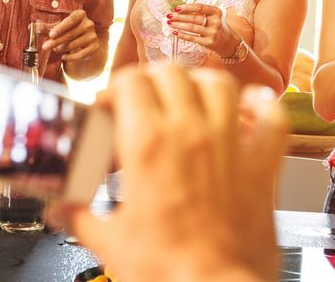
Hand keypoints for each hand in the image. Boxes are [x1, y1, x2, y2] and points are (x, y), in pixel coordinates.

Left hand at [43, 9, 98, 61]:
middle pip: (70, 34)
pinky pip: (80, 54)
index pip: (70, 20)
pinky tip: (63, 57)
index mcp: (80, 14)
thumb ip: (47, 27)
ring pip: (74, 45)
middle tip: (45, 47)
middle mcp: (89, 24)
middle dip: (56, 42)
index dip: (60, 28)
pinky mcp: (95, 47)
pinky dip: (70, 57)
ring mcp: (93, 36)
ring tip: (56, 50)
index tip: (51, 35)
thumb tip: (31, 27)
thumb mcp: (60, 27)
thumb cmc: (69, 31)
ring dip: (62, 49)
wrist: (85, 42)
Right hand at [56, 66, 284, 280]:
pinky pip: (272, 118)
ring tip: (189, 97)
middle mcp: (191, 134)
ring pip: (220, 84)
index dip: (116, 88)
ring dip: (201, 84)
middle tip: (143, 103)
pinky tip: (252, 106)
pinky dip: (264, 105)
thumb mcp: (110, 243)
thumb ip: (79, 218)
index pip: (130, 82)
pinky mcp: (261, 166)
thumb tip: (61, 211)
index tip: (109, 106)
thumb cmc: (168, 272)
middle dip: (152, 81)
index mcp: (148, 145)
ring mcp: (230, 146)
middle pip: (172, 73)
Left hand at [167, 3, 239, 57]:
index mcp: (216, 12)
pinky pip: (193, 38)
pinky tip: (175, 32)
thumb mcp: (213, 17)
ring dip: (179, 25)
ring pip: (192, 28)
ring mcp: (213, 33)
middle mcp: (216, 22)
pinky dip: (182, 35)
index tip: (176, 8)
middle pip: (194, 18)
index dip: (187, 7)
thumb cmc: (217, 27)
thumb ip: (200, 13)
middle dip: (179, 17)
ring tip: (169, 23)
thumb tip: (180, 10)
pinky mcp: (209, 43)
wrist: (228, 43)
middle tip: (169, 16)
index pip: (200, 7)